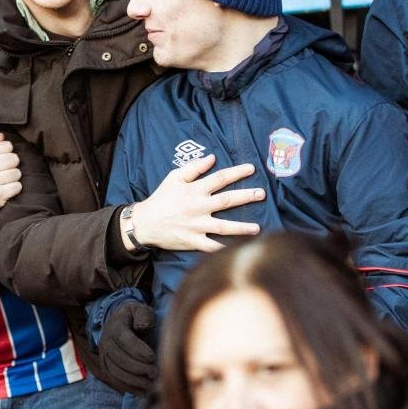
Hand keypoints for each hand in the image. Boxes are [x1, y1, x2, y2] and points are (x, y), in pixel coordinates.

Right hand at [0, 133, 20, 220]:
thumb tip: (2, 136)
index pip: (4, 146)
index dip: (8, 150)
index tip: (4, 155)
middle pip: (13, 158)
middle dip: (12, 163)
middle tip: (6, 169)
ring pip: (17, 172)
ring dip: (14, 177)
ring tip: (6, 179)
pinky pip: (17, 186)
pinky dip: (15, 188)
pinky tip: (7, 189)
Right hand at [98, 301, 156, 394]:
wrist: (117, 321)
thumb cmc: (135, 316)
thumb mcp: (140, 309)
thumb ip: (143, 315)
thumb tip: (143, 326)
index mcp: (115, 326)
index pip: (125, 340)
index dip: (138, 350)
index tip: (153, 357)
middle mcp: (106, 341)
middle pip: (120, 358)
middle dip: (139, 368)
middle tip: (156, 374)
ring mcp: (104, 355)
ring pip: (116, 371)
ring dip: (134, 381)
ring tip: (151, 385)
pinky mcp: (106, 366)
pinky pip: (115, 379)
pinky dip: (128, 387)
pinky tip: (143, 392)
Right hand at [127, 154, 264, 252]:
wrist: (145, 223)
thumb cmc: (161, 198)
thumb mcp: (174, 177)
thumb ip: (193, 167)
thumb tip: (212, 157)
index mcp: (194, 190)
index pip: (220, 178)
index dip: (237, 172)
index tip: (252, 168)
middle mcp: (198, 207)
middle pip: (227, 200)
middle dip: (246, 196)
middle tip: (262, 194)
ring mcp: (196, 226)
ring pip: (224, 226)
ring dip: (242, 227)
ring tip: (258, 228)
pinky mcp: (193, 241)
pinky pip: (211, 247)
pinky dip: (224, 250)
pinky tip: (238, 252)